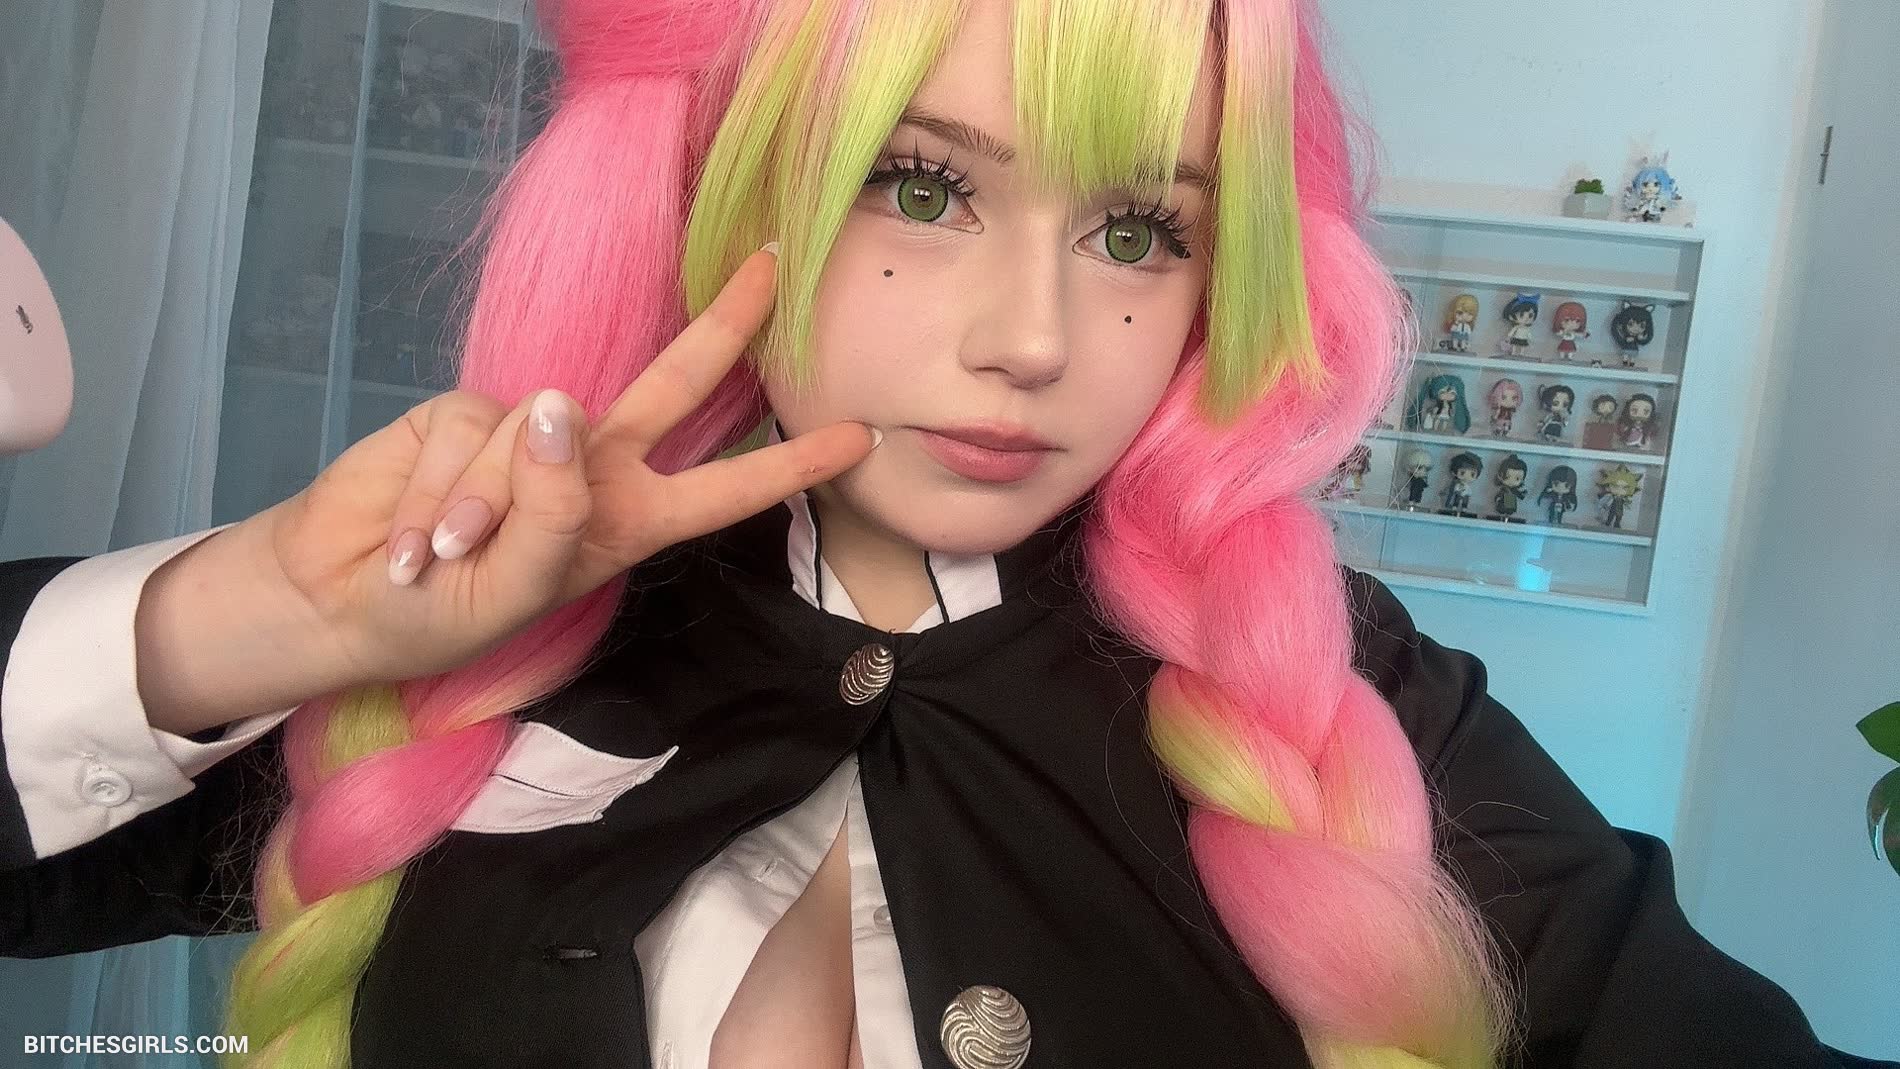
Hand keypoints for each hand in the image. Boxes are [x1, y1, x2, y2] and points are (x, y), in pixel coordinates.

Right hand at [251, 246, 874, 688]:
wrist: (340, 602)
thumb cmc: (440, 614)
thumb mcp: (515, 590)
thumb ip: (551, 509)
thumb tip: (563, 405)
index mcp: (628, 522)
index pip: (723, 489)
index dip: (790, 465)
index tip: (858, 438)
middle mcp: (593, 468)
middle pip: (674, 385)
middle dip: (725, 326)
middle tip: (776, 263)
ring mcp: (531, 433)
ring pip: (541, 429)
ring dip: (486, 505)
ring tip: (447, 555)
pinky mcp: (462, 411)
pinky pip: (472, 432)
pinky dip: (442, 491)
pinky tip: (415, 535)